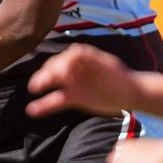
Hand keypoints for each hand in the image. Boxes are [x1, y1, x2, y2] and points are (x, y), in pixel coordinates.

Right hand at [26, 44, 145, 117]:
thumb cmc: (120, 77)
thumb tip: (74, 53)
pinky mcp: (73, 97)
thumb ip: (92, 59)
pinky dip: (44, 104)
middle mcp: (75, 68)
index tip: (61, 73)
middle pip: (55, 67)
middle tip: (42, 81)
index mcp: (82, 58)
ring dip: (41, 84)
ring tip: (33, 88)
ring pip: (53, 82)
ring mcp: (73, 83)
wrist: (130, 94)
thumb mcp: (109, 65)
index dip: (61, 63)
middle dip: (46, 72)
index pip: (66, 57)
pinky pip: (56, 99)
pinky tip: (32, 110)